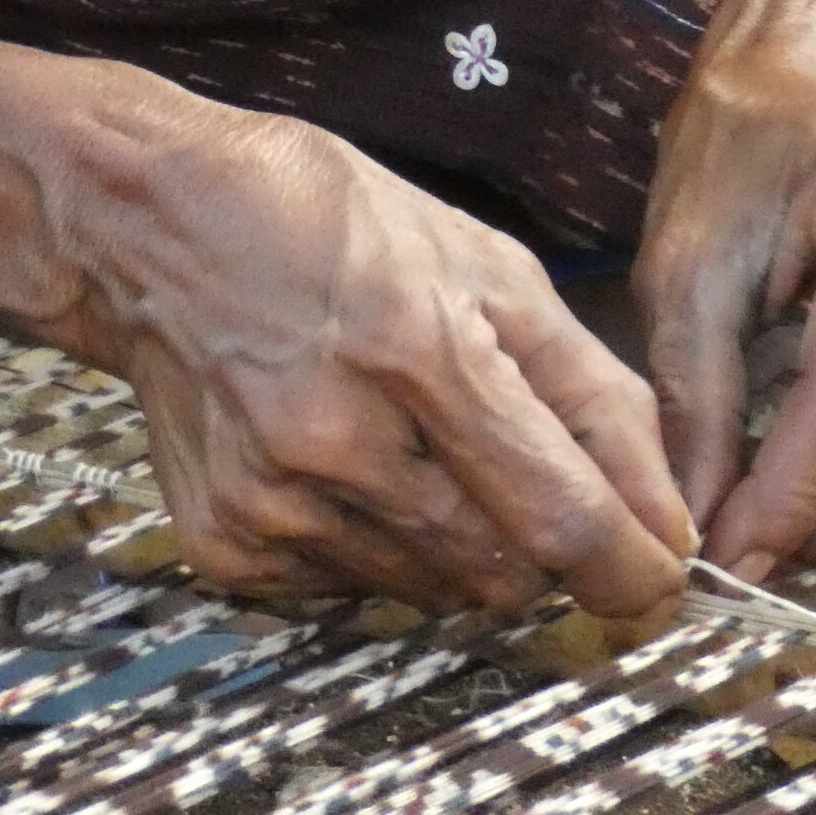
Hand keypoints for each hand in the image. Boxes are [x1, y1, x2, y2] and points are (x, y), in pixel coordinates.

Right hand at [62, 102, 697, 616]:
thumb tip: (668, 514)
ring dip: (459, 545)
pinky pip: (351, 593)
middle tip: (523, 476)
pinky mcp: (226, 542)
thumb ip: (590, 389)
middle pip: (504, 571)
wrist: (147, 224)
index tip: (660, 572)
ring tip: (414, 446)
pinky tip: (344, 465)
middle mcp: (338, 438)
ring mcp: (272, 500)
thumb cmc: (327, 221)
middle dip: (545, 546)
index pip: (561, 515)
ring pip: (433, 592)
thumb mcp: (484, 261)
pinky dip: (377, 550)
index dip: (634, 567)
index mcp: (418, 347)